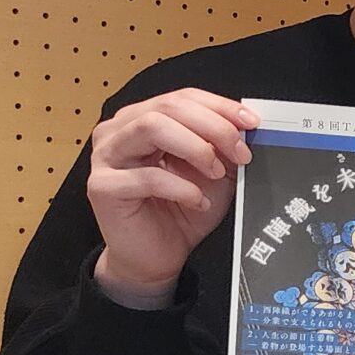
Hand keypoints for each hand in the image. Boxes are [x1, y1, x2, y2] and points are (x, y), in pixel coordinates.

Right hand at [85, 89, 257, 303]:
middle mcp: (119, 131)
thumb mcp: (214, 173)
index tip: (251, 122)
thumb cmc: (181, 211)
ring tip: (216, 172)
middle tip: (240, 153)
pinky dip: (182, 188)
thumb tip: (247, 127)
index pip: (182, 97)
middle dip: (213, 127)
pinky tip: (198, 201)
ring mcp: (106, 157)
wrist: (156, 257)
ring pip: (151, 128)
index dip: (219, 106)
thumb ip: (224, 147)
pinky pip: (147, 177)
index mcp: (142, 119)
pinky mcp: (103, 187)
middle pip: (168, 107)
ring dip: (195, 148)